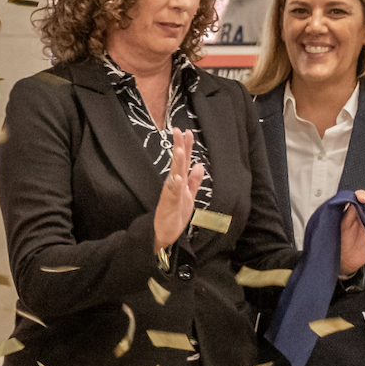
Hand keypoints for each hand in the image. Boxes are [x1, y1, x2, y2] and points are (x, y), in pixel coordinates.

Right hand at [153, 128, 203, 251]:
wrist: (164, 234)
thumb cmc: (175, 215)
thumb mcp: (189, 196)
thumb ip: (194, 181)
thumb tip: (199, 165)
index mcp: (179, 182)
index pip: (184, 161)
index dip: (186, 147)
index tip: (187, 131)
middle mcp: (174, 185)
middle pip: (178, 163)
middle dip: (179, 147)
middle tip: (179, 131)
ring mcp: (171, 194)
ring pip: (174, 175)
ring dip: (177, 163)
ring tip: (179, 149)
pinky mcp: (169, 205)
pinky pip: (173, 194)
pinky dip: (175, 186)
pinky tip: (178, 178)